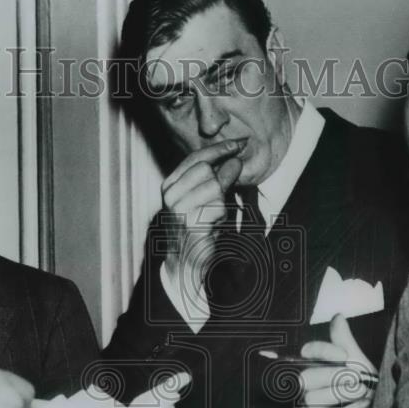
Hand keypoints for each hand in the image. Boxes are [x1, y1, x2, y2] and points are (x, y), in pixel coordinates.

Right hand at [161, 138, 246, 291]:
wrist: (186, 263)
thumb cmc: (197, 230)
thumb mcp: (206, 199)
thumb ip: (215, 178)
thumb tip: (235, 158)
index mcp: (170, 185)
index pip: (196, 157)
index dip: (219, 149)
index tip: (238, 144)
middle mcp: (170, 194)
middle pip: (206, 169)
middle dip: (221, 178)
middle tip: (223, 194)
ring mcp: (178, 208)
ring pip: (214, 187)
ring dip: (221, 201)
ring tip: (213, 216)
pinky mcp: (190, 222)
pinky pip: (218, 207)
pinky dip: (221, 216)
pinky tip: (213, 225)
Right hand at [299, 314, 375, 407]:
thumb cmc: (370, 400)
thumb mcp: (361, 370)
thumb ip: (346, 345)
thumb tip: (337, 317)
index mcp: (316, 376)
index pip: (305, 355)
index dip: (321, 352)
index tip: (344, 356)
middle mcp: (306, 397)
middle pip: (304, 378)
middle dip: (334, 377)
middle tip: (360, 381)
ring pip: (310, 401)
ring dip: (343, 397)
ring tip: (366, 399)